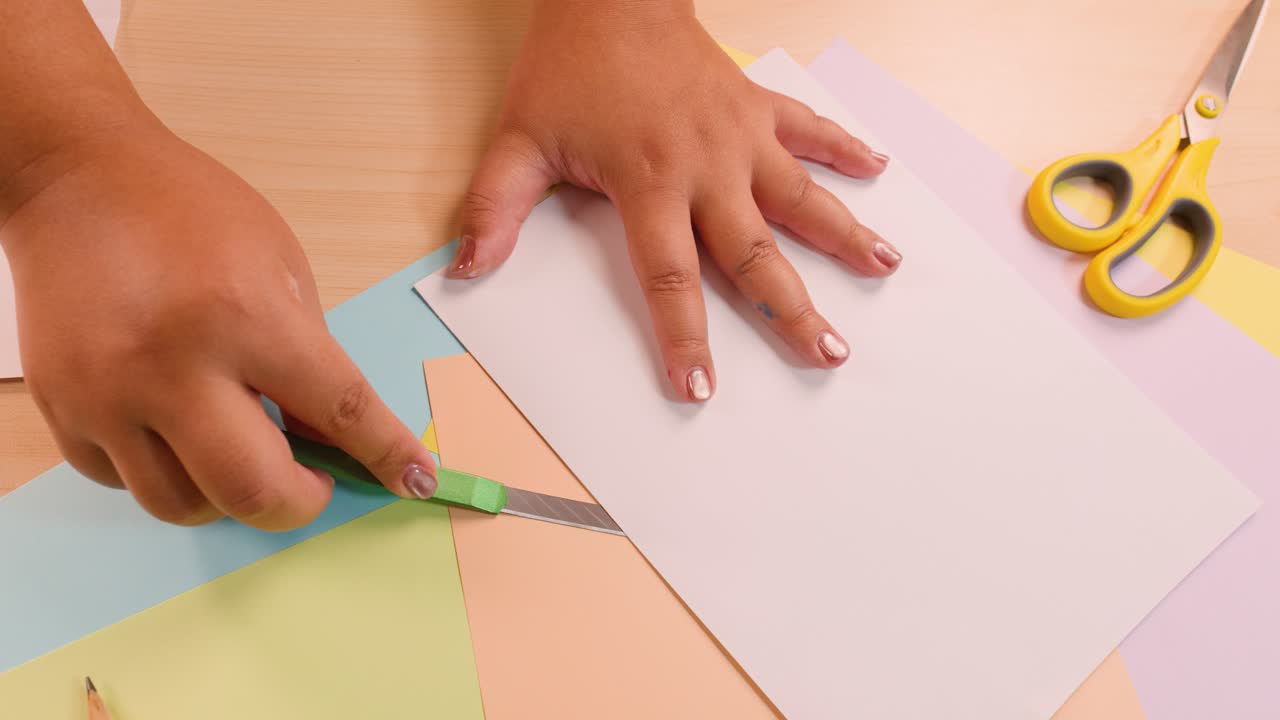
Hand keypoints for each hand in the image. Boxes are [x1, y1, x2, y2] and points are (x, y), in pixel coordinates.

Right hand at [1, 125, 437, 529]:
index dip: (387, 454)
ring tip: (241, 449)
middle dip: (300, 504)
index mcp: (245, 316)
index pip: (339, 410)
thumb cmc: (190, 212)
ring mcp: (106, 394)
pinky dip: (166, 471)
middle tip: (313, 482)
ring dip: (228, 495)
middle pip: (253, 491)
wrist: (75, 180)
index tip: (415, 481)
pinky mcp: (61, 408)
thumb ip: (309, 358)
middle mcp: (172, 365)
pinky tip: (177, 429)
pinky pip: (124, 481)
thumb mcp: (280, 268)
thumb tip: (332, 441)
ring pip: (182, 504)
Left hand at [454, 0, 899, 401]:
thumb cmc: (567, 66)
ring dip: (845, 233)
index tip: (701, 386)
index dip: (683, 336)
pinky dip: (844, 147)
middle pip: (754, 252)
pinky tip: (878, 169)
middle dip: (792, 310)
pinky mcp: (756, 105)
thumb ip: (494, 208)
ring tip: (887, 267)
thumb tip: (468, 270)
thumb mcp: (518, 139)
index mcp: (648, 183)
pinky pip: (808, 128)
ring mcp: (739, 134)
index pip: (670, 277)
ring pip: (801, 195)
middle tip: (829, 353)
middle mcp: (705, 166)